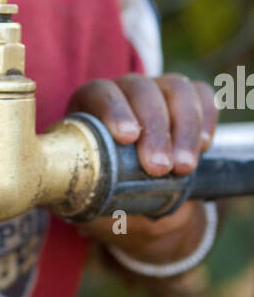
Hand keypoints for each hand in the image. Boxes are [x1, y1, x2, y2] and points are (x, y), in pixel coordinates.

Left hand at [65, 74, 218, 266]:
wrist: (141, 207)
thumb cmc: (108, 200)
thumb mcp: (95, 204)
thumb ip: (93, 202)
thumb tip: (96, 204)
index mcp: (89, 111)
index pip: (99, 94)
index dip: (114, 110)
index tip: (127, 138)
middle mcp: (122, 93)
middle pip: (141, 90)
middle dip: (154, 129)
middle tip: (159, 168)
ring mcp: (156, 92)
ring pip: (175, 89)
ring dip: (184, 127)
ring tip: (184, 168)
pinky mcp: (186, 99)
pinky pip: (201, 95)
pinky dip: (206, 118)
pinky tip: (204, 147)